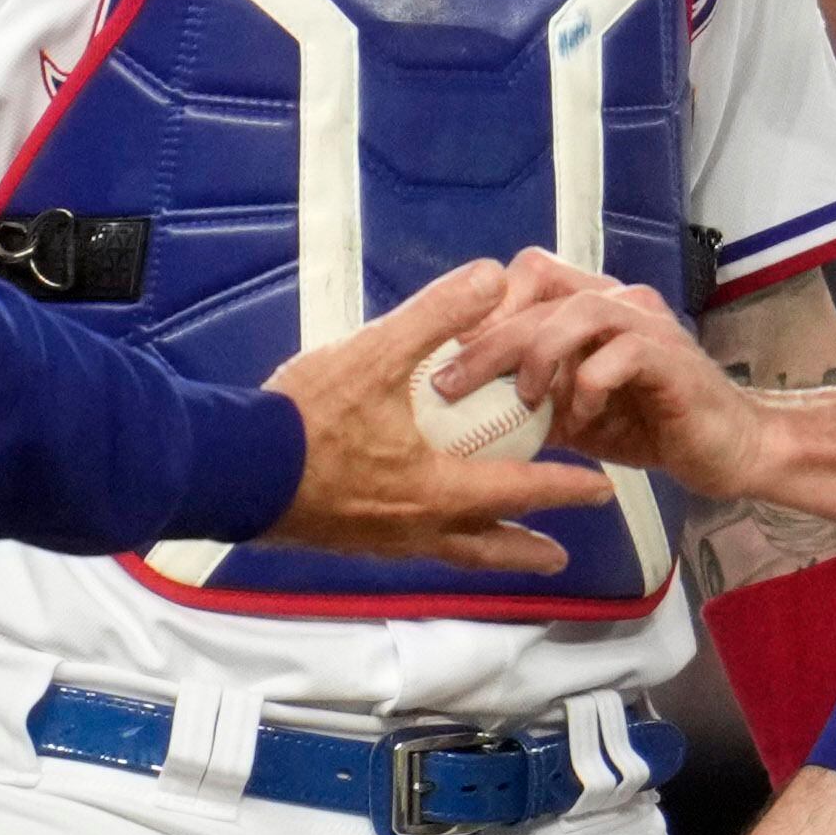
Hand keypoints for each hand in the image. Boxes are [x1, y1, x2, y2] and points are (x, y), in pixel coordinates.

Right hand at [263, 259, 612, 567]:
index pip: (521, 490)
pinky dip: (436, 542)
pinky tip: (425, 527)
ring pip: (449, 554)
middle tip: (561, 556)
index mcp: (438, 488)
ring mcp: (380, 541)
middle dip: (528, 548)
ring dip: (484, 551)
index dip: (565, 490)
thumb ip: (438, 315)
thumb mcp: (377, 353)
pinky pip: (410, 549)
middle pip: (489, 546)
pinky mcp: (346, 542)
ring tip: (504, 551)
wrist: (233, 468)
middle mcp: (418, 527)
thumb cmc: (307, 418)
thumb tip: (493, 278)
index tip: (602, 492)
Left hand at [443, 253, 774, 495]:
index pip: (529, 275)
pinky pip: (620, 356)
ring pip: (578, 313)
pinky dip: (588, 389)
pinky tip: (580, 423)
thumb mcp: (572, 411)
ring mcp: (648, 325)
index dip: (483, 308)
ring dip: (537, 356)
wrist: (726, 450)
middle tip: (449, 384)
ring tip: (522, 400)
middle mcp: (618, 301)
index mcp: (592, 305)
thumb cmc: (648, 425)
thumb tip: (465, 405)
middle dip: (487, 339)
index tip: (444, 356)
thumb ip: (530, 397)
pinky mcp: (671, 359)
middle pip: (541, 292)